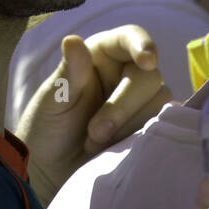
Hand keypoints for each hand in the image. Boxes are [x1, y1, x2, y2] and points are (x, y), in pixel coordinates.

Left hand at [16, 24, 172, 204]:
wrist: (50, 172)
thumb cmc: (47, 128)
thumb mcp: (52, 101)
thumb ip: (69, 73)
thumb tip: (72, 40)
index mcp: (101, 55)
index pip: (129, 37)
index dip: (142, 45)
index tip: (147, 61)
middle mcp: (125, 73)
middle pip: (149, 77)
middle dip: (123, 106)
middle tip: (94, 132)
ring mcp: (139, 102)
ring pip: (159, 103)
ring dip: (128, 126)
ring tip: (95, 143)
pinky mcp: (147, 128)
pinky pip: (162, 126)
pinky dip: (140, 138)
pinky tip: (116, 148)